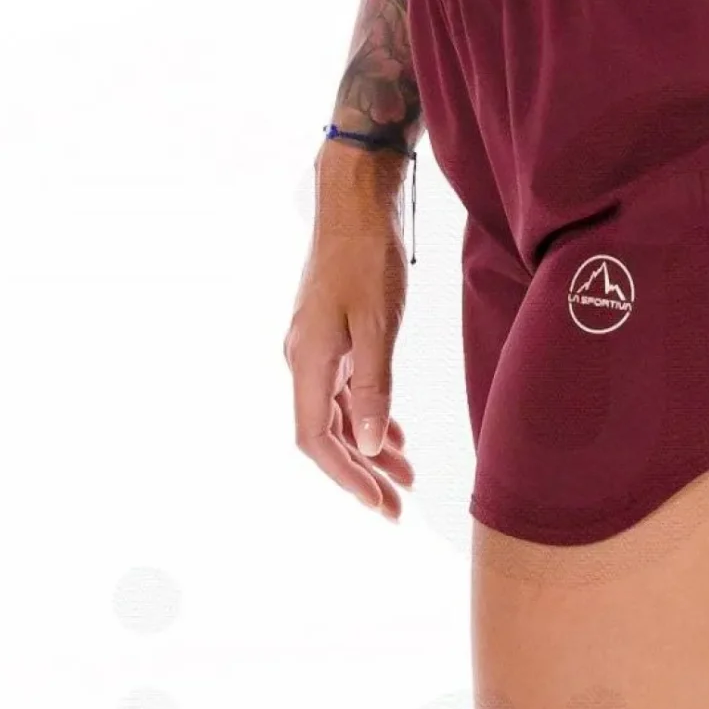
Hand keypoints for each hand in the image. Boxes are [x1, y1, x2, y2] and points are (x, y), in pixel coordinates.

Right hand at [284, 140, 415, 514]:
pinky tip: (392, 437)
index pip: (318, 439)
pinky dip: (370, 418)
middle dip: (362, 474)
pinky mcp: (332, 337)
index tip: (378, 504)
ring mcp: (317, 349)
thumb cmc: (367, 255)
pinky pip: (346, 392)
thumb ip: (373, 388)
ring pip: (340, 416)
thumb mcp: (377, 326)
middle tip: (396, 509)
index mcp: (308, 361)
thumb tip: (368, 446)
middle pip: (328, 435)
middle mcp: (304, 361)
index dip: (347, 477)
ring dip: (369, 449)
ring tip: (404, 479)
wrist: (356, 199)